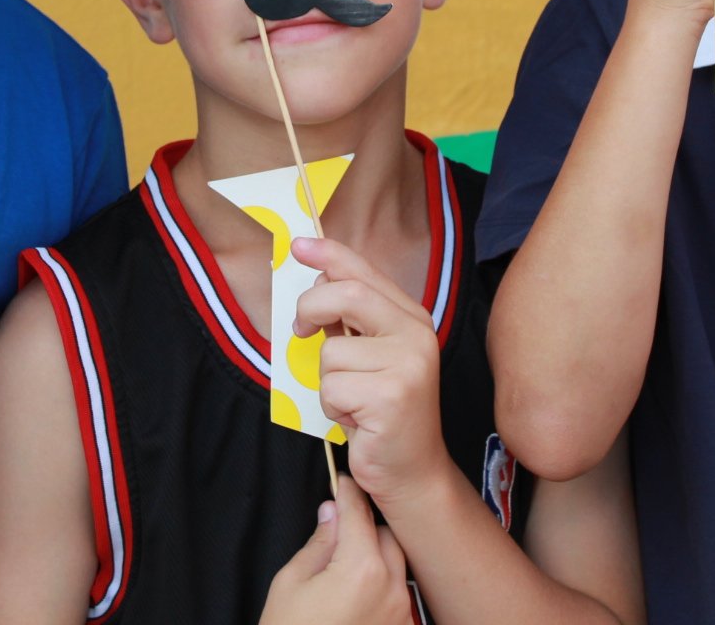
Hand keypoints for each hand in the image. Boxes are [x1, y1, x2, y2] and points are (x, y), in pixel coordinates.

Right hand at [260, 475, 411, 624]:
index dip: (349, 493)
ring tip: (346, 563)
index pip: (359, 514)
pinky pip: (400, 593)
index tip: (342, 482)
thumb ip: (318, 543)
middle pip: (387, 535)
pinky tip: (359, 590)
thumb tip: (331, 514)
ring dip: (378, 555)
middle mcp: (391, 589)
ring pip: (398, 563)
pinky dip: (384, 583)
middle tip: (340, 528)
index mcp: (361, 570)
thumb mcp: (291, 583)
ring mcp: (401, 612)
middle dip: (365, 526)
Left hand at [292, 237, 452, 514]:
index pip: (364, 272)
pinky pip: (332, 386)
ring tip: (352, 400)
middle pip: (347, 294)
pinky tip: (356, 419)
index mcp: (411, 318)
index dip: (329, 254)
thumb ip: (351, 320)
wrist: (413, 470)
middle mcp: (415, 333)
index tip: (299, 244)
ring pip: (331, 352)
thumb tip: (317, 281)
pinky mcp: (391, 395)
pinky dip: (332, 406)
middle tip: (300, 330)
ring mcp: (407, 363)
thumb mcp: (370, 357)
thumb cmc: (382, 412)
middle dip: (311, 307)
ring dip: (328, 382)